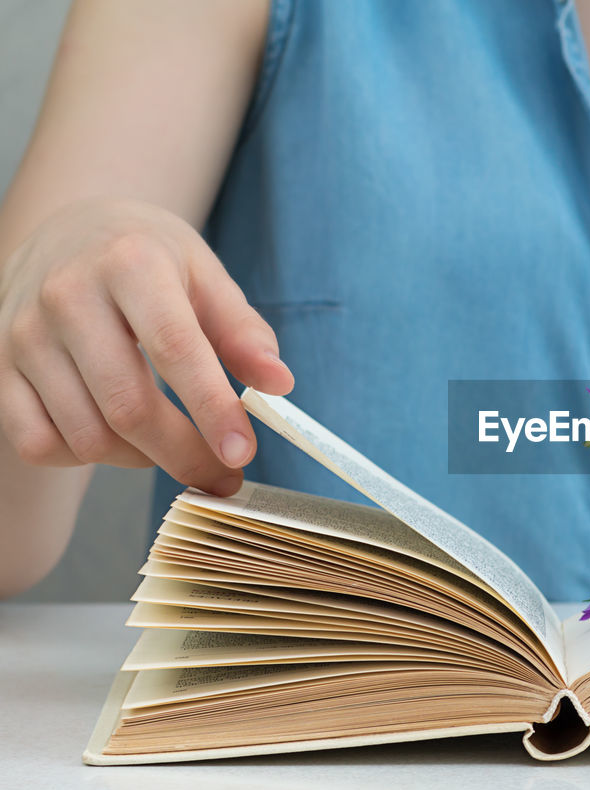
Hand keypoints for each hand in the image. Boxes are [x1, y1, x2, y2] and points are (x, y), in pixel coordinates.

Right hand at [0, 198, 292, 493]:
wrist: (66, 229)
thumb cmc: (148, 258)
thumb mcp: (205, 275)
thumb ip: (243, 332)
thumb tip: (279, 385)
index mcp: (130, 264)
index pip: (175, 349)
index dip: (211, 408)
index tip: (242, 452)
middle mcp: (67, 297)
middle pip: (128, 406)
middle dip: (184, 454)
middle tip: (224, 476)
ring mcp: (24, 335)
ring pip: (86, 435)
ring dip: (142, 459)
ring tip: (173, 444)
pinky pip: (39, 443)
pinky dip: (84, 458)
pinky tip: (116, 437)